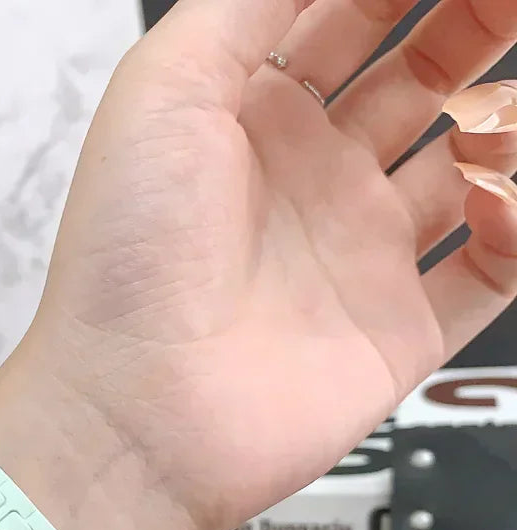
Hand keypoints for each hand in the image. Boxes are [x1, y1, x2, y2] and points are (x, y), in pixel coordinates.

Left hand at [0, 0, 516, 529]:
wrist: (135, 413)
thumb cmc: (127, 257)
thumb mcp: (166, 90)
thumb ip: (247, 6)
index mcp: (250, 118)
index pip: (351, 14)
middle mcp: (307, 181)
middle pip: (421, 74)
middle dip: (474, 23)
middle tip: (508, 0)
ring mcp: (355, 256)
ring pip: (467, 164)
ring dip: (503, 120)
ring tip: (496, 106)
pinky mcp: (394, 332)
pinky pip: (491, 270)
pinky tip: (501, 193)